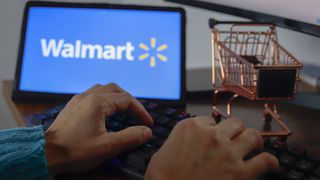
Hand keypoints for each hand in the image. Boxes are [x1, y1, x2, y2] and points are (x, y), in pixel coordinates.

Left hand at [45, 83, 152, 173]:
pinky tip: (106, 112)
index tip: (148, 123)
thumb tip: (146, 131)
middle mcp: (87, 97)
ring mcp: (78, 100)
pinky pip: (93, 95)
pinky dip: (105, 99)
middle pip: (115, 89)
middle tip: (138, 114)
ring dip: (117, 97)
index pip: (126, 100)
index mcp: (97, 103)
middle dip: (130, 101)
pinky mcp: (73, 106)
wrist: (45, 154)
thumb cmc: (73, 151)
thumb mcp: (107, 147)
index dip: (141, 111)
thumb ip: (130, 137)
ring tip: (124, 110)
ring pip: (103, 89)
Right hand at [145, 117, 277, 179]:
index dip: (213, 130)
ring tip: (254, 146)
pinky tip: (269, 164)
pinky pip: (265, 160)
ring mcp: (227, 152)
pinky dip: (269, 162)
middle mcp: (211, 135)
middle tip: (236, 139)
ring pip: (252, 135)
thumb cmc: (162, 178)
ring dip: (253, 141)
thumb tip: (189, 144)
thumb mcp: (163, 152)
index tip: (213, 137)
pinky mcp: (240, 173)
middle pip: (234, 124)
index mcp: (190, 127)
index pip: (210, 121)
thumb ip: (179, 141)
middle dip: (235, 131)